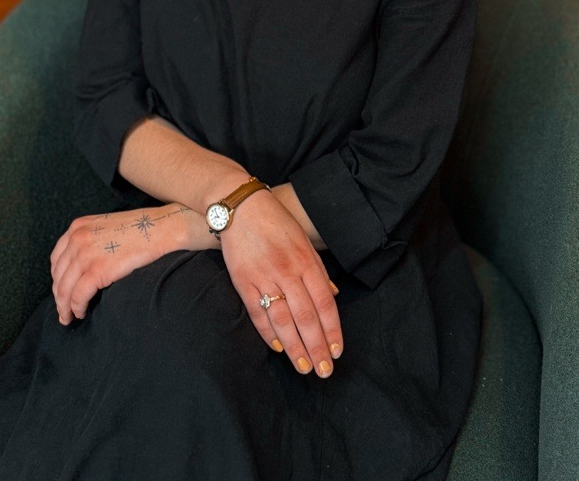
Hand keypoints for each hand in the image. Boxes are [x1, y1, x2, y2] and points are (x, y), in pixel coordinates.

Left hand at [50, 204, 193, 323]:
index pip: (57, 258)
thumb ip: (91, 241)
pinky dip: (76, 308)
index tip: (61, 291)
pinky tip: (81, 313)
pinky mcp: (98, 270)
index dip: (57, 278)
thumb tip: (83, 266)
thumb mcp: (107, 227)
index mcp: (78, 226)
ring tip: (69, 317)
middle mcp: (78, 238)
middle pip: (58, 275)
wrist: (162, 228)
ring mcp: (86, 254)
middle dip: (58, 296)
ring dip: (64, 307)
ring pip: (64, 288)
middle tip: (63, 311)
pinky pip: (78, 295)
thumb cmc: (141, 229)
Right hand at [219, 191, 342, 378]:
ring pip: (283, 319)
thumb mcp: (303, 241)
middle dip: (317, 346)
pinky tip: (278, 347)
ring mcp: (264, 277)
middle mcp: (287, 271)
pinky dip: (268, 332)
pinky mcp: (243, 281)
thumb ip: (318, 270)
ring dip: (295, 347)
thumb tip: (332, 296)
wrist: (241, 206)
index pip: (324, 303)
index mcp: (306, 261)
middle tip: (324, 371)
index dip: (332, 329)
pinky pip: (257, 312)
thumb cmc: (277, 222)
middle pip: (306, 316)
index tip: (337, 351)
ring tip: (304, 367)